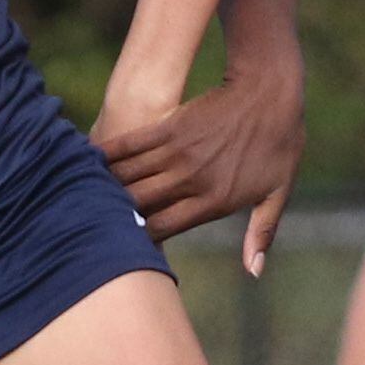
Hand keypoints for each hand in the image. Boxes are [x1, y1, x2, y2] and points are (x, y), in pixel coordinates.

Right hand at [95, 59, 305, 275]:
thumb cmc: (280, 144)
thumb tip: (253, 272)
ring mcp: (177, 151)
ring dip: (104, 187)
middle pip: (138, 206)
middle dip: (115, 217)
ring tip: (84, 198)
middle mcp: (190, 179)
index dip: (140, 242)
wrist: (271, 91)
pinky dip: (107, 155)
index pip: (163, 230)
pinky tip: (88, 162)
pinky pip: (129, 144)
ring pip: (128, 177)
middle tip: (95, 224)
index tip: (126, 246)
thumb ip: (261, 233)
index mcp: (214, 201)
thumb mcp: (278, 192)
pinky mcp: (169, 126)